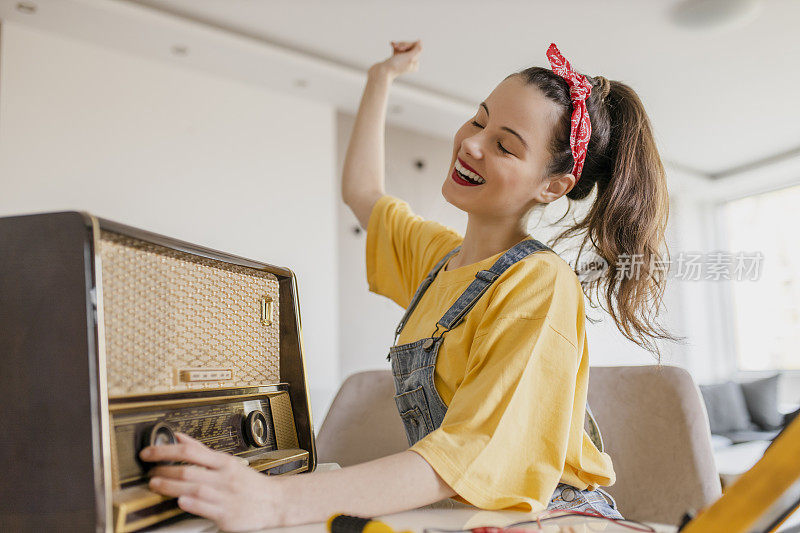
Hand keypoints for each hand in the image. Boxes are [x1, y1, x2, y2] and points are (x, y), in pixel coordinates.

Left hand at [141, 432, 283, 530]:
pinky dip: (191, 503)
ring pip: (193, 488)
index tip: (149, 452)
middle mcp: (224, 478)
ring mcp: (225, 496)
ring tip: (155, 484)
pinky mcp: (226, 515)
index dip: (166, 450)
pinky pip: (205, 508)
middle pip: (189, 470)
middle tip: (150, 471)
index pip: (190, 451)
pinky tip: (180, 501)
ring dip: (170, 486)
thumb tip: (179, 437)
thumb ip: (201, 450)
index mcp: (224, 462)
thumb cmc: (248, 483)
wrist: (274, 503)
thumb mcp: (228, 462)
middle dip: (165, 469)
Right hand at [370, 40, 421, 80]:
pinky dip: (395, 46)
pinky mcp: (396, 58)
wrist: (383, 71)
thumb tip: (420, 41)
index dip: (408, 45)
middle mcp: (410, 62)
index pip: (415, 47)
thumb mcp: (409, 57)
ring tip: (393, 46)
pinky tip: (391, 44)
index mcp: (415, 63)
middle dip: (402, 45)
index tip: (402, 48)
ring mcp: (403, 60)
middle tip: (397, 47)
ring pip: (403, 46)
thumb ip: (417, 50)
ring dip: (398, 45)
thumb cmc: (396, 65)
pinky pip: (397, 48)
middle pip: (409, 46)